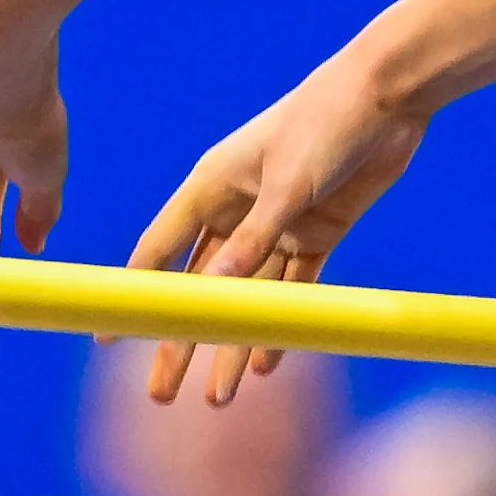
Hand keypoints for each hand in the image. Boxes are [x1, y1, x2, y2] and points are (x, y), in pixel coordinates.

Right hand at [126, 57, 428, 404]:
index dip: (134, 296)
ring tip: (216, 399)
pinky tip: (264, 364)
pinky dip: (281, 325)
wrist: (388, 96)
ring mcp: (278, 222)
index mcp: (212, 186)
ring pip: (248, 298)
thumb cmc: (325, 123)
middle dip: (182, 341)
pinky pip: (293, 288)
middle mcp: (238, 208)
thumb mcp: (287, 184)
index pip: (159, 250)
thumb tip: (214, 292)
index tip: (107, 338)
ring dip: (233, 346)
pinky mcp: (318, 230)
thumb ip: (254, 240)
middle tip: (162, 394)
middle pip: (200, 288)